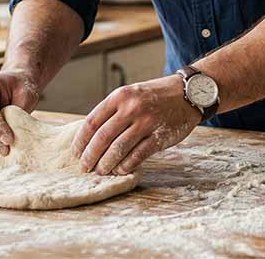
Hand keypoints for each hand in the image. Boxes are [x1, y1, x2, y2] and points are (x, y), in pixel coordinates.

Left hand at [72, 74, 200, 175]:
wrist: (188, 93)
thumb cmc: (155, 96)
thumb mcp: (131, 95)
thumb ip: (113, 111)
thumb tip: (92, 137)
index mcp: (120, 96)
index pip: (92, 122)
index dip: (81, 141)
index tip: (76, 153)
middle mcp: (131, 108)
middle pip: (102, 138)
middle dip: (90, 156)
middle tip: (85, 168)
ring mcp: (146, 122)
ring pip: (118, 149)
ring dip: (106, 164)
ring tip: (101, 171)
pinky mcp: (159, 136)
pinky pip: (138, 155)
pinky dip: (126, 165)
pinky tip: (120, 170)